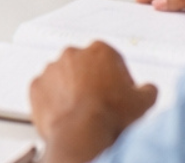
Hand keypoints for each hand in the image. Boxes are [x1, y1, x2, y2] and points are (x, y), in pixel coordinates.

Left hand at [30, 42, 157, 162]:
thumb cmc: (109, 115)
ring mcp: (51, 69)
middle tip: (99, 101)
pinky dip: (52, 100)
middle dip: (90, 79)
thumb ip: (147, 90)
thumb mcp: (142, 102)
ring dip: (70, 89)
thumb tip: (148, 90)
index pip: (110, 58)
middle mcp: (73, 55)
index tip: (117, 91)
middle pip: (84, 65)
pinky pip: (45, 91)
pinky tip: (65, 113)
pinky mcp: (36, 86)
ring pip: (62, 76)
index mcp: (100, 51)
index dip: (116, 77)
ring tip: (82, 110)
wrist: (82, 133)